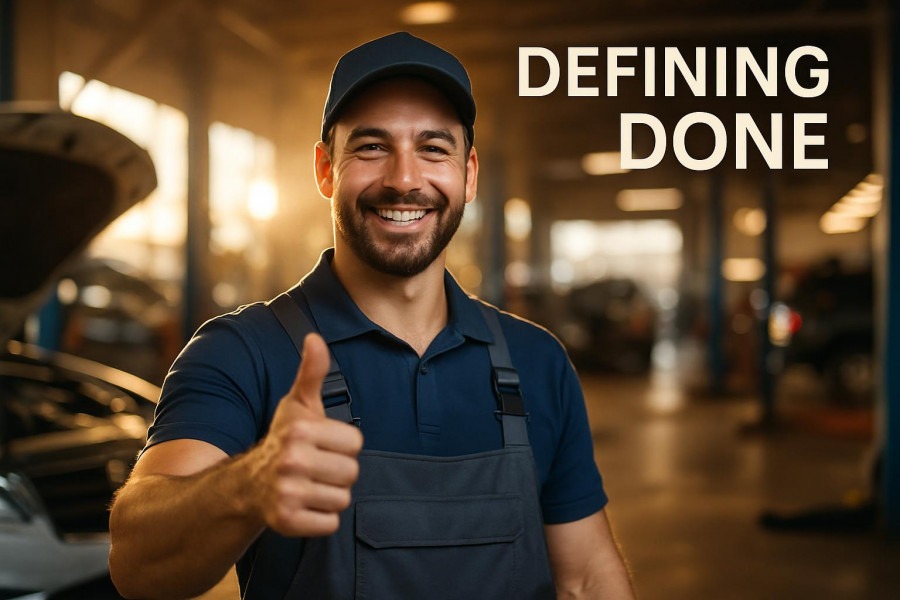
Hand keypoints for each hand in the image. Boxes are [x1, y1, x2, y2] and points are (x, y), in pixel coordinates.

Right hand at [252, 333, 362, 536]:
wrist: (248, 483)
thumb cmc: (283, 439)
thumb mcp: (298, 405)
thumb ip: (313, 372)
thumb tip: (315, 338)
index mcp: (300, 430)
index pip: (355, 443)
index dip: (342, 445)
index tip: (321, 444)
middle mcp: (291, 461)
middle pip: (351, 472)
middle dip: (338, 472)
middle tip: (315, 467)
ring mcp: (287, 492)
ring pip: (342, 499)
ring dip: (329, 495)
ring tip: (309, 485)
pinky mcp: (286, 521)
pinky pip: (329, 523)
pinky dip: (320, 518)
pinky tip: (303, 505)